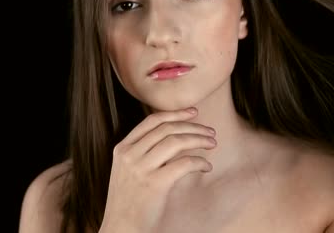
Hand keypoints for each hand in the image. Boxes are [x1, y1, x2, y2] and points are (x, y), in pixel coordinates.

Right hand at [99, 108, 216, 232]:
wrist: (121, 228)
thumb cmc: (128, 202)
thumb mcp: (126, 171)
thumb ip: (141, 153)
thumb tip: (172, 137)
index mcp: (122, 149)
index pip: (151, 121)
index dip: (175, 114)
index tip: (193, 112)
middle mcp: (130, 155)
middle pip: (166, 129)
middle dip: (192, 126)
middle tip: (210, 131)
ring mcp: (141, 169)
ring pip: (175, 142)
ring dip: (198, 140)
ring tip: (212, 144)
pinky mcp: (155, 184)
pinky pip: (183, 164)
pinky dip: (199, 162)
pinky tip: (206, 167)